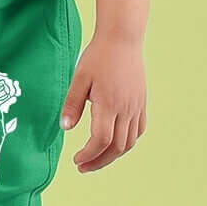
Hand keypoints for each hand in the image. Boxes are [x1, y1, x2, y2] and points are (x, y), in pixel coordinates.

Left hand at [58, 32, 146, 172]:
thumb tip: (65, 128)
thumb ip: (72, 104)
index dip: (89, 155)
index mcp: (109, 104)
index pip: (101, 140)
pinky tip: (115, 143)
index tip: (76, 160)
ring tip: (96, 158)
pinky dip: (128, 142)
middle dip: (99, 161)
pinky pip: (138, 130)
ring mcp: (136, 106)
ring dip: (113, 154)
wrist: (122, 39)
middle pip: (117, 147)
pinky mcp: (141, 102)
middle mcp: (126, 109)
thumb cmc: (98, 56)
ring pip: (130, 141)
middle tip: (83, 166)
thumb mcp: (79, 78)